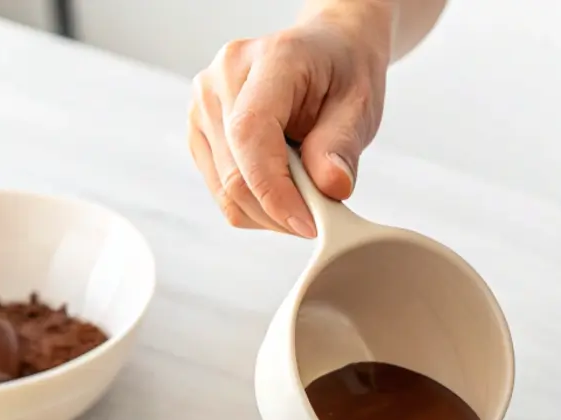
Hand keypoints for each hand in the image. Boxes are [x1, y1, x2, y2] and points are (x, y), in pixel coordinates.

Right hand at [188, 2, 391, 234]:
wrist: (326, 54)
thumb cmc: (342, 74)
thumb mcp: (359, 105)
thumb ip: (342, 146)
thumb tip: (331, 189)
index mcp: (268, 60)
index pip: (250, 135)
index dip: (275, 191)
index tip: (308, 224)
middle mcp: (222, 79)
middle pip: (235, 175)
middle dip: (279, 212)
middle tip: (318, 218)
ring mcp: (204, 106)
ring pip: (226, 192)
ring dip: (268, 214)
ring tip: (303, 198)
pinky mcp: (201, 134)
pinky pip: (222, 194)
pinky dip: (255, 208)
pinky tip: (282, 191)